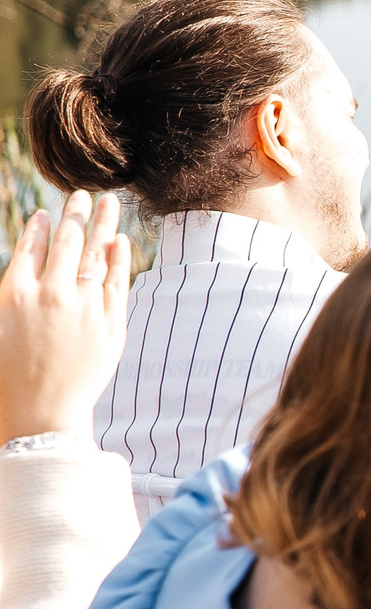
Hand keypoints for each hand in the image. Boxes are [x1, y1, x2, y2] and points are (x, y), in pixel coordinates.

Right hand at [0, 193, 129, 442]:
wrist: (40, 414)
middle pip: (67, 242)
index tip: (46, 212)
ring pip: (96, 254)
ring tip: (110, 202)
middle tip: (84, 194)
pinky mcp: (110, 323)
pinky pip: (118, 282)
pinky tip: (120, 240)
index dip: (40, 227)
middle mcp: (50, 294)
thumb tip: (25, 272)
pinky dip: (119, 258)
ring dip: (103, 224)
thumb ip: (13, 293)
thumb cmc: (6, 377)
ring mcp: (83, 307)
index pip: (30, 248)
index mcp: (14, 294)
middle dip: (76, 214)